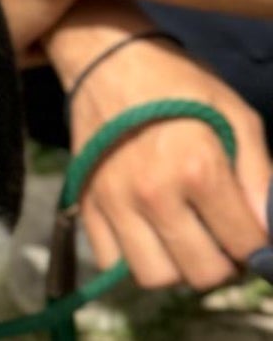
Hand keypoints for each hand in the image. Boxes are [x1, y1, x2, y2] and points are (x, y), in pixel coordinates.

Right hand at [64, 34, 269, 289]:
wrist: (107, 62)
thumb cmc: (180, 86)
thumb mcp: (236, 116)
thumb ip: (260, 176)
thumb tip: (269, 230)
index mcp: (198, 169)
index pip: (244, 246)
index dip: (258, 245)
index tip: (250, 229)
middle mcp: (154, 195)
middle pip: (202, 274)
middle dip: (222, 263)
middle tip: (221, 238)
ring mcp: (114, 204)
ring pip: (155, 278)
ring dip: (177, 268)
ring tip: (184, 240)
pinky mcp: (86, 205)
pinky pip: (111, 263)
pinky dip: (133, 258)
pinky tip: (148, 232)